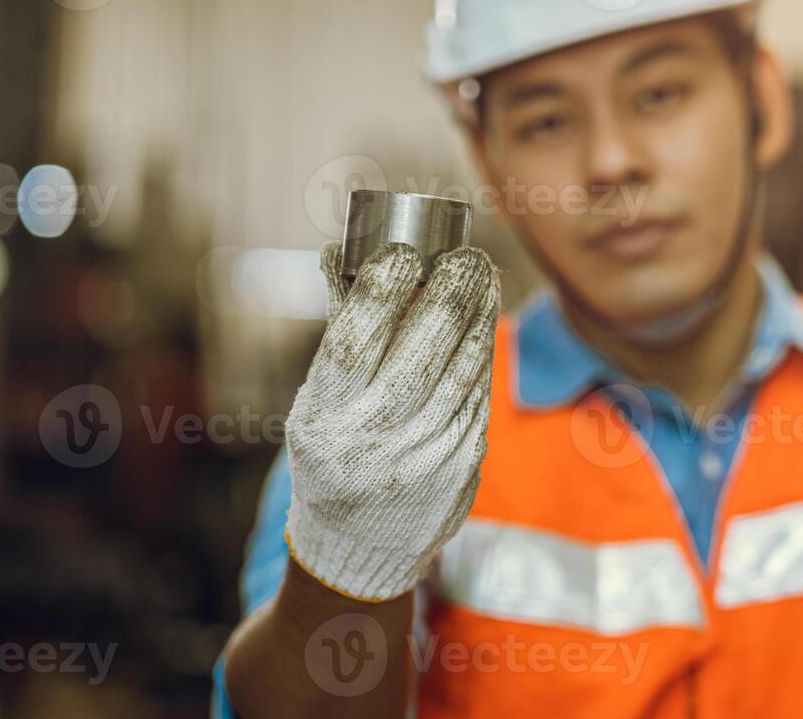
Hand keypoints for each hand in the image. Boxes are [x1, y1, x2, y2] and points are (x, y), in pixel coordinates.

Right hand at [285, 241, 499, 600]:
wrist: (360, 550)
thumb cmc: (333, 453)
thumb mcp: (317, 403)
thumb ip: (339, 331)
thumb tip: (342, 252)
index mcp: (323, 418)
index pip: (356, 339)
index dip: (382, 289)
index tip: (403, 252)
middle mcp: (371, 440)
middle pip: (422, 346)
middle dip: (449, 290)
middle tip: (464, 255)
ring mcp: (423, 455)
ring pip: (462, 365)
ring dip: (478, 312)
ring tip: (482, 275)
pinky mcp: (462, 464)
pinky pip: (477, 392)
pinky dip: (482, 350)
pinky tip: (484, 320)